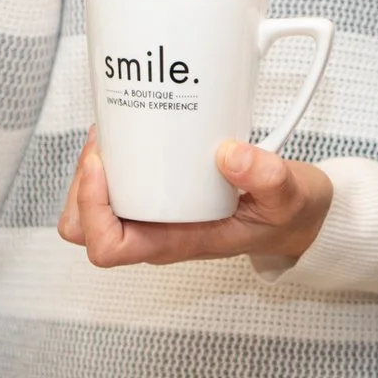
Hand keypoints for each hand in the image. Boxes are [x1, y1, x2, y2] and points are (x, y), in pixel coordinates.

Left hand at [57, 137, 332, 266]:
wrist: (297, 217)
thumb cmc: (285, 214)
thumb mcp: (289, 195)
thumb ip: (267, 177)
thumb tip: (228, 155)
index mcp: (177, 241)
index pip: (107, 247)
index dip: (91, 207)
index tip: (104, 163)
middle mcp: (155, 232)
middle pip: (84, 226)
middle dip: (81, 183)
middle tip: (106, 141)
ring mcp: (153, 215)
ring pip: (90, 205)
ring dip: (90, 169)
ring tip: (114, 131)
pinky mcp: (157, 194)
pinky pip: (114, 184)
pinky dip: (111, 158)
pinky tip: (130, 130)